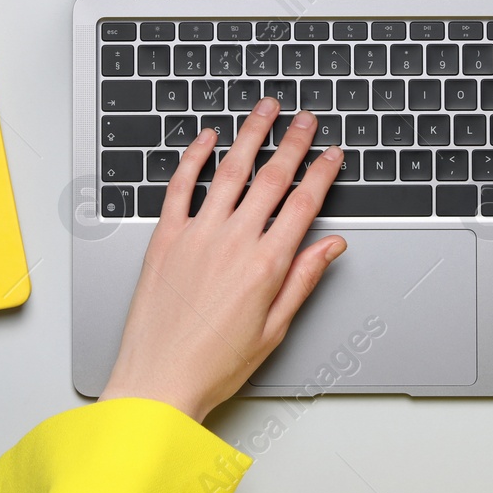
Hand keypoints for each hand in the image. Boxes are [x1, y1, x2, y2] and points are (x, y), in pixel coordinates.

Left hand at [99, 99, 346, 421]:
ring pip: (230, 171)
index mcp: (266, 265)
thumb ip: (303, 280)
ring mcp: (197, 235)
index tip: (333, 154)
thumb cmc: (214, 364)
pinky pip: (181, 186)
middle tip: (306, 119)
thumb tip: (331, 247)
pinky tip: (206, 138)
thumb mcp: (274, 328)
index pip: (304, 205)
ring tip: (265, 110)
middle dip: (294, 143)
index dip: (322, 174)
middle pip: (272, 179)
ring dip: (250, 135)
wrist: (158, 381)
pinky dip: (194, 157)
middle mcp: (233, 242)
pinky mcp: (165, 238)